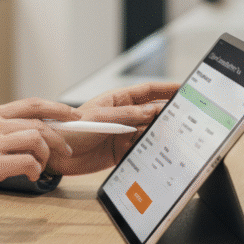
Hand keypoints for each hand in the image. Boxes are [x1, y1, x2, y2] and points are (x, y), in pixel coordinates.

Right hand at [0, 98, 78, 211]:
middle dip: (59, 136)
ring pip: (36, 139)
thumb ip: (3, 130)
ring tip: (41, 166)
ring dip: (46, 155)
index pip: (32, 104)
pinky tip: (31, 176)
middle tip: (67, 149)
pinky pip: (28, 162)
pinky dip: (36, 170)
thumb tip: (35, 133)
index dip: (57, 108)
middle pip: (39, 122)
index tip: (73, 116)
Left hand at [46, 81, 179, 175]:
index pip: (148, 92)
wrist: (54, 155)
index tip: (184, 89)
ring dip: (162, 135)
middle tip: (188, 117)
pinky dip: (151, 152)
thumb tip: (153, 111)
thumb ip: (128, 115)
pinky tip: (162, 154)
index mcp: (118, 100)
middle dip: (169, 114)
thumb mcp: (100, 118)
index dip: (166, 89)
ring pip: (149, 132)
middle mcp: (124, 116)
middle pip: (153, 113)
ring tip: (179, 137)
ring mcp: (123, 134)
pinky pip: (141, 150)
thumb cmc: (70, 128)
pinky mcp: (121, 152)